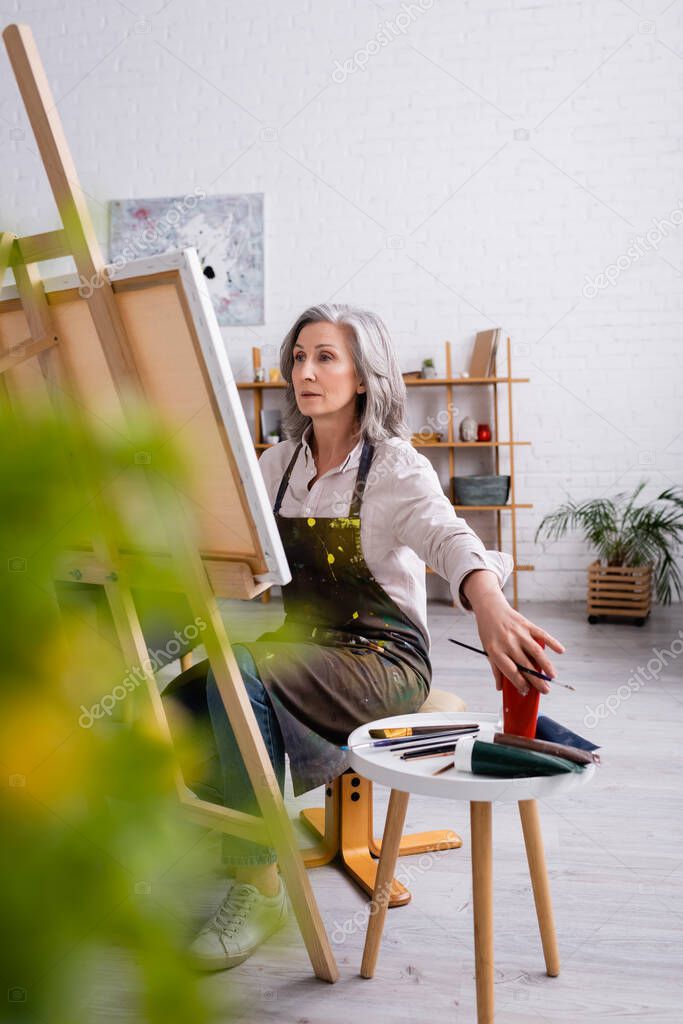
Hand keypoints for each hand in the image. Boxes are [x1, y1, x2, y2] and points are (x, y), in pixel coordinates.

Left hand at [464, 579, 564, 694]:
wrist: (489, 608)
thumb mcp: (487, 650)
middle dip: (536, 680)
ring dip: (546, 665)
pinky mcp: (526, 625)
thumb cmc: (488, 632)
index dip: (520, 683)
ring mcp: (518, 633)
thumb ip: (495, 669)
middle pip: (525, 665)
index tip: (527, 692)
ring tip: (553, 676)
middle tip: (545, 690)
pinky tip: (560, 650)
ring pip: (535, 651)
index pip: (510, 671)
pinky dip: (552, 642)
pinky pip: (541, 634)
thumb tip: (500, 688)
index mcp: (496, 651)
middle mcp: (508, 642)